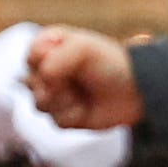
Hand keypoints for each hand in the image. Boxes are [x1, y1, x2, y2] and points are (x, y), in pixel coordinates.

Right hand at [27, 25, 142, 126]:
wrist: (137, 91)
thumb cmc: (112, 64)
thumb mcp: (83, 49)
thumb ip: (55, 59)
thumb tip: (43, 79)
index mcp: (52, 46)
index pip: (31, 55)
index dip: (44, 61)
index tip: (65, 58)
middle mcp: (50, 70)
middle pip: (30, 82)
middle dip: (53, 84)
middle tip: (75, 79)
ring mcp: (56, 94)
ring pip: (40, 103)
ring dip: (64, 100)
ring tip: (82, 94)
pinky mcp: (64, 115)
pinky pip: (56, 121)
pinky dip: (74, 115)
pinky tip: (87, 108)